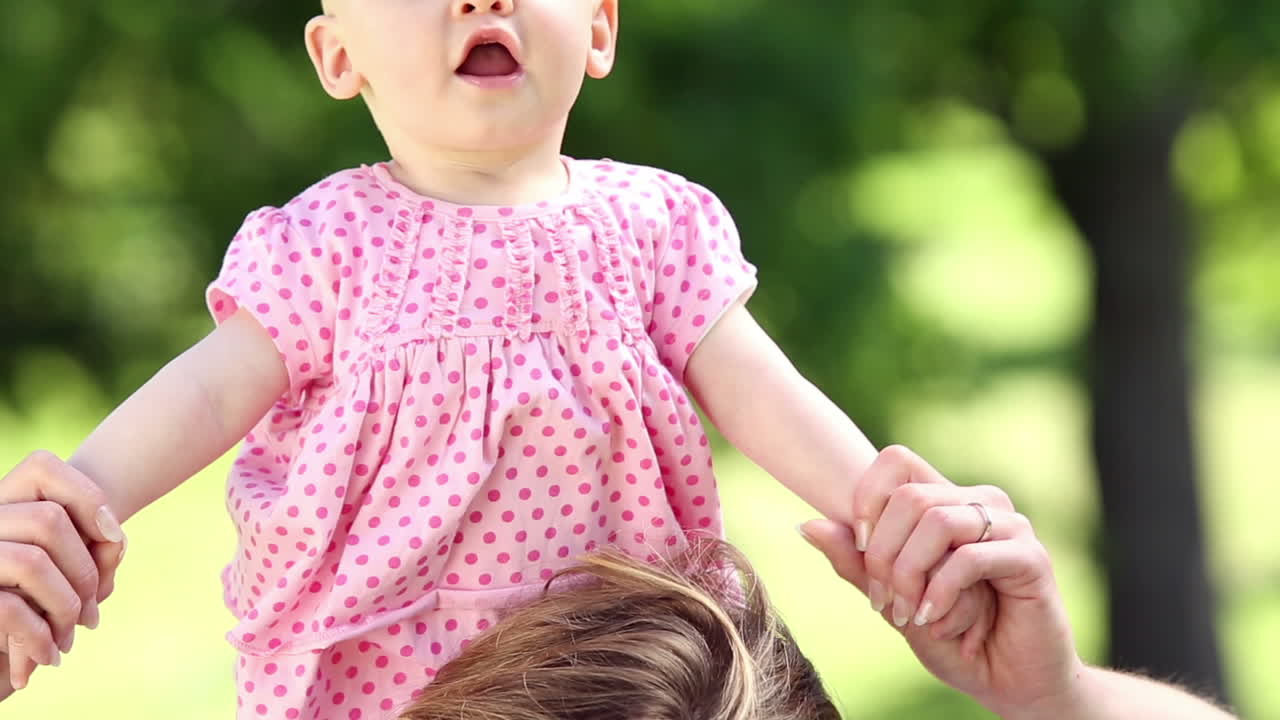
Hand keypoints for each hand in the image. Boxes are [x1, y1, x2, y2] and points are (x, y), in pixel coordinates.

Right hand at [0, 451, 127, 693]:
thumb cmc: (29, 612)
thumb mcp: (64, 575)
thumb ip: (92, 548)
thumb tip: (113, 540)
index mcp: (1, 505)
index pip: (42, 465)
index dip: (87, 494)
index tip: (112, 534)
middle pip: (48, 520)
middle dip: (86, 569)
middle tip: (92, 613)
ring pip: (31, 562)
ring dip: (65, 606)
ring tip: (69, 640)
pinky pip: (9, 607)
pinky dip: (39, 636)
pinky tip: (48, 656)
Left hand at [801, 446, 1082, 715]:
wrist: (1008, 683)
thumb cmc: (950, 636)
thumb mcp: (891, 599)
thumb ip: (854, 562)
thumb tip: (805, 525)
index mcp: (945, 501)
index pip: (896, 460)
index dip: (867, 499)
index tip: (860, 549)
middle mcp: (979, 502)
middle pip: (910, 495)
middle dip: (883, 554)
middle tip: (884, 601)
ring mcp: (1009, 526)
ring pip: (937, 520)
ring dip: (910, 574)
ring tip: (910, 614)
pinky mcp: (1031, 557)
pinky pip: (969, 557)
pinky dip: (941, 591)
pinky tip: (934, 619)